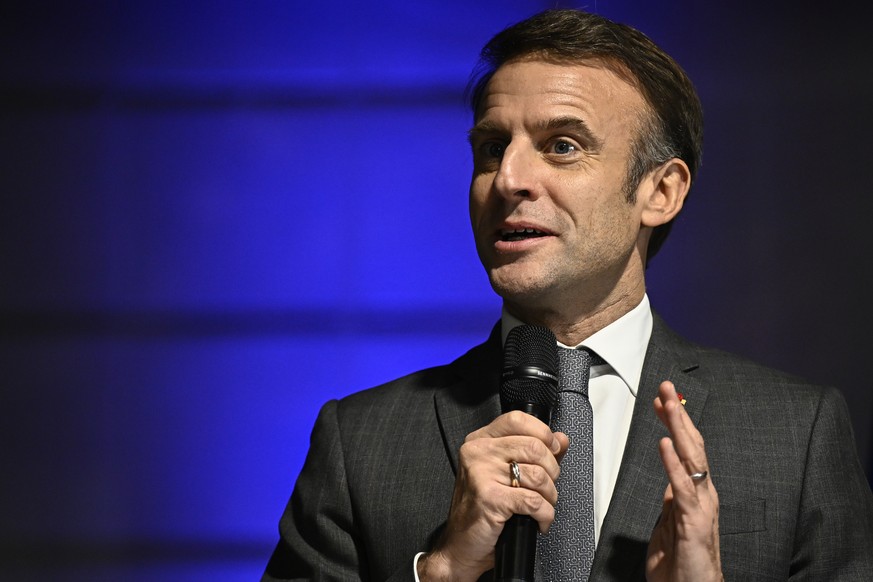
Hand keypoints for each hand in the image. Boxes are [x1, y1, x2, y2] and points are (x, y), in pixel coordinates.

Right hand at [417, 410, 568, 580]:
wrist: (461, 546)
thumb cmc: (481, 510)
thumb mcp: (505, 475)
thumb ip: (534, 454)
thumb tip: (562, 439)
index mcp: (480, 441)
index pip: (517, 420)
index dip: (543, 434)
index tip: (553, 449)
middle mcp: (478, 453)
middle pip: (534, 447)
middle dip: (552, 471)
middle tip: (547, 487)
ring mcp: (481, 474)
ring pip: (538, 475)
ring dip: (550, 496)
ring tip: (542, 506)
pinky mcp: (489, 498)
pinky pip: (534, 501)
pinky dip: (544, 514)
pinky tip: (539, 520)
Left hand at [646, 381, 722, 581]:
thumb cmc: (681, 563)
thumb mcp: (671, 522)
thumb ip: (672, 500)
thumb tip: (669, 481)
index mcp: (694, 491)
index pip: (685, 447)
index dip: (673, 422)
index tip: (660, 400)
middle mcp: (702, 493)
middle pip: (692, 444)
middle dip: (678, 414)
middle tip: (666, 387)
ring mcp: (700, 505)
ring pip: (691, 458)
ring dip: (678, 428)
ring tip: (668, 404)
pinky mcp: (693, 521)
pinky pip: (682, 486)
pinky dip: (673, 462)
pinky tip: (665, 443)